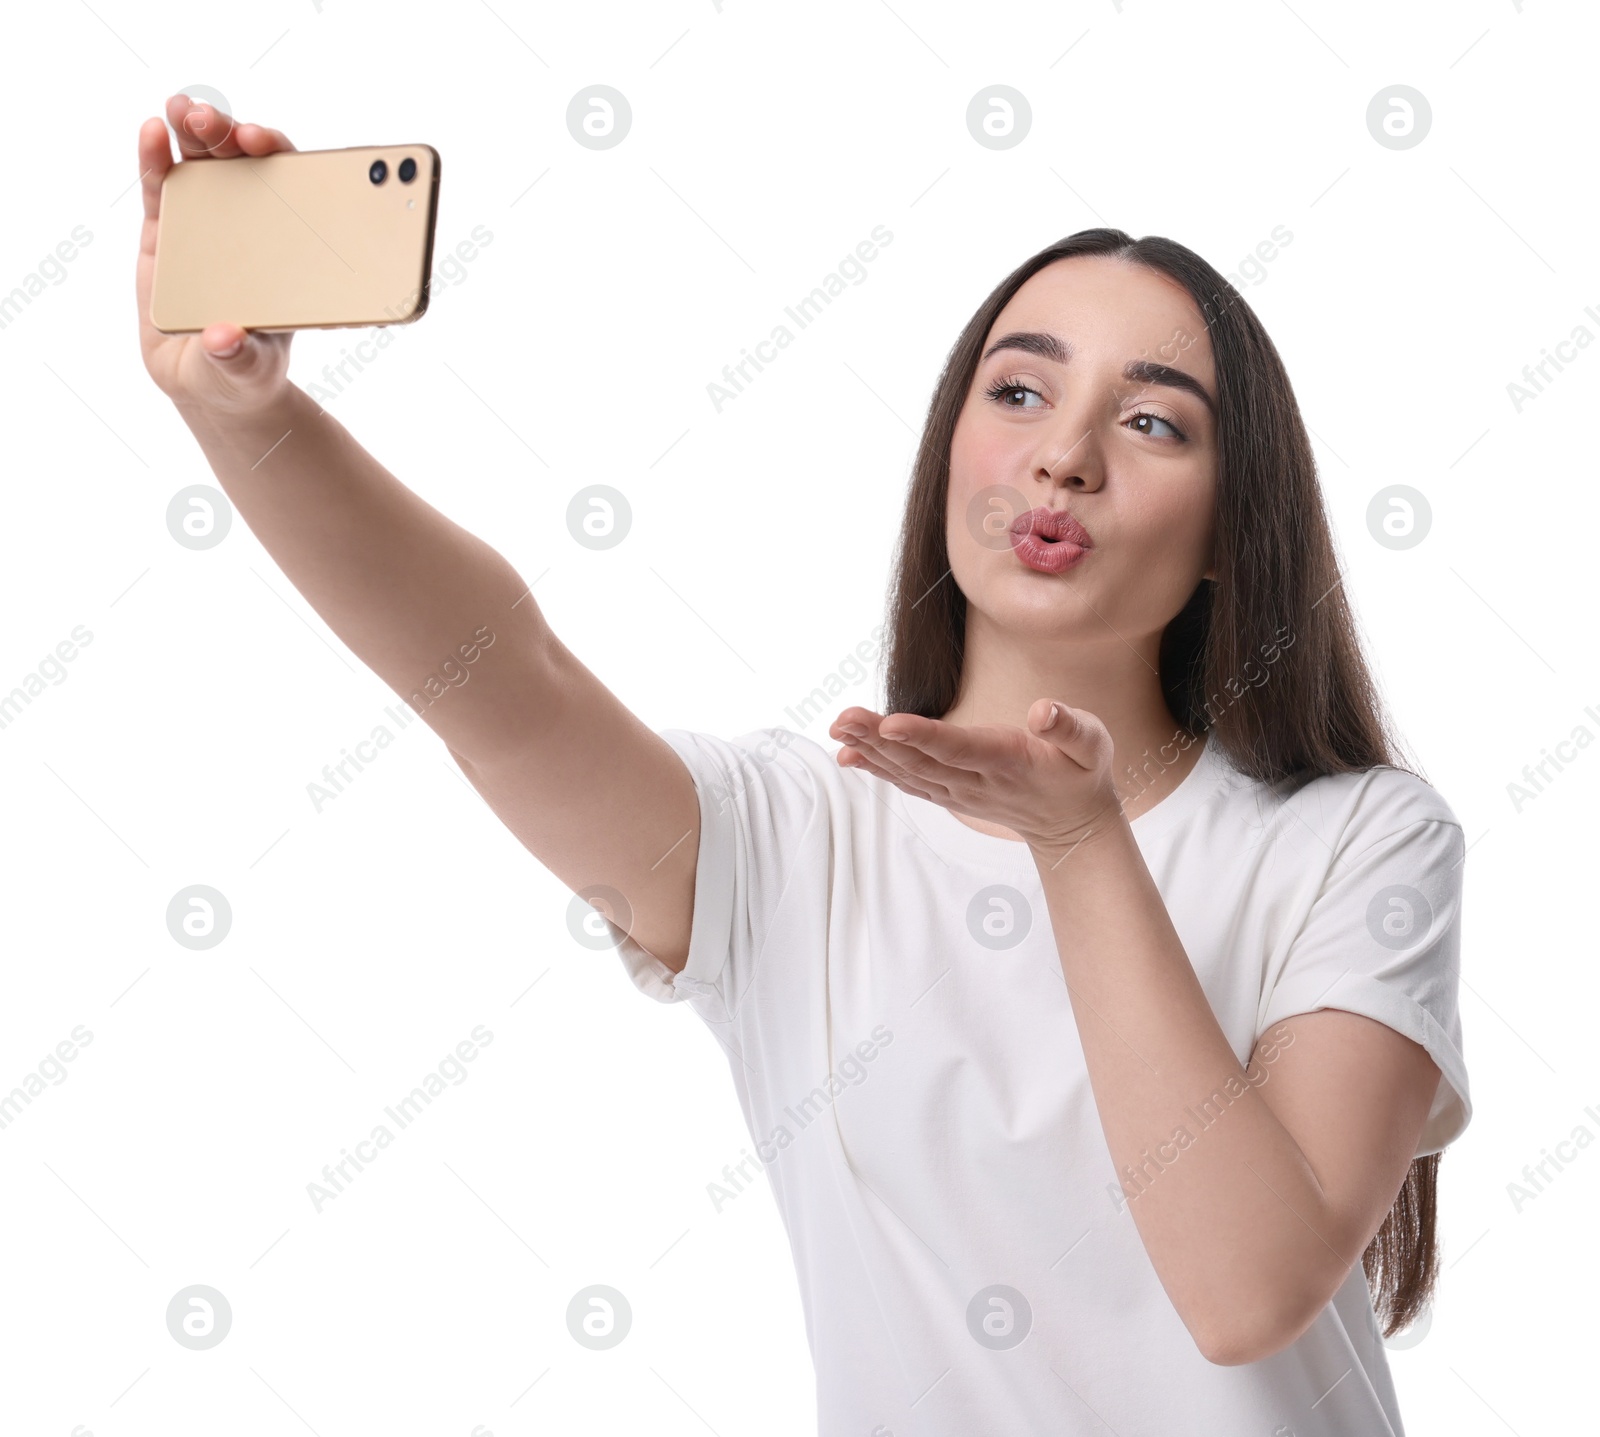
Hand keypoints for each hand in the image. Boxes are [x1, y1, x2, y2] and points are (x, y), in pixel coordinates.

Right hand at [136, 94, 297, 417]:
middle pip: (244, 168)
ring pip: (203, 167)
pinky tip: (151, 132)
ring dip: (194, 133)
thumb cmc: (241, 373)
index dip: (279, 159)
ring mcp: (207, 225)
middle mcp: (251, 230)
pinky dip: (155, 158)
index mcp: (286, 253)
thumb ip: (237, 356)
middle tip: (211, 121)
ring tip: (181, 110)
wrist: (205, 382)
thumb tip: (224, 339)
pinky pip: (162, 187)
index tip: (263, 142)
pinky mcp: (166, 232)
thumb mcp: (245, 370)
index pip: (291, 192)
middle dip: (229, 136)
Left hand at [828, 701, 1125, 852]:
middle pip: (921, 759)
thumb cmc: (1081, 772)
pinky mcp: (949, 794)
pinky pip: (908, 782)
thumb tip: (1043, 711)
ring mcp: (959, 791)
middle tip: (842, 717)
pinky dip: (877, 769)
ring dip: (870, 750)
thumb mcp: (1093, 745)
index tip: (889, 722)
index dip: (923, 736)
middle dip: (879, 738)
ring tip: (838, 728)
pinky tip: (848, 755)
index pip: (960, 748)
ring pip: (909, 771)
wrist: (1072, 823)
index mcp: (1009, 761)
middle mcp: (976, 780)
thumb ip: (1070, 727)